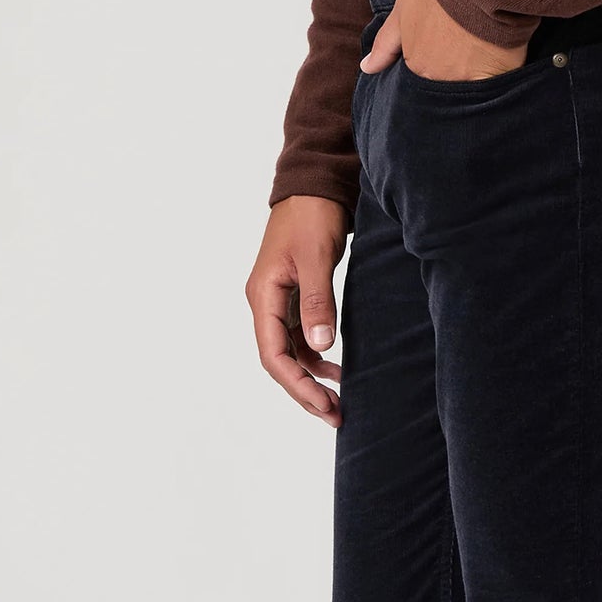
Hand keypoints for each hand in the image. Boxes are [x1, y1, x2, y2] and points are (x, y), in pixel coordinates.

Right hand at [246, 194, 350, 425]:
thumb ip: (318, 303)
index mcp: (263, 296)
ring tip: (338, 403)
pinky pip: (301, 340)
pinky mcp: (294, 300)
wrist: (313, 186)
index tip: (324, 405)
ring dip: (312, 380)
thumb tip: (321, 346)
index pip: (273, 355)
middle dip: (305, 392)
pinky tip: (338, 371)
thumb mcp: (316, 258)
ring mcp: (278, 303)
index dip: (297, 385)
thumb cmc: (311, 216)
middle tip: (335, 415)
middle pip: (280, 362)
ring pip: (290, 354)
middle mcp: (265, 304)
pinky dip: (317, 359)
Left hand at [360, 0, 528, 82]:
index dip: (433, 64)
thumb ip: (385, 43)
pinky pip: (493, 92)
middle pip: (444, 88)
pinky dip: (494, 84)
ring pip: (467, 93)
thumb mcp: (403, 10)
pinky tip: (497, 66)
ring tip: (480, 55)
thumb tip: (366, 69)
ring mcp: (466, 85)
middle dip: (451, 76)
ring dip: (471, 82)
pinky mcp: (493, 82)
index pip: (421, 80)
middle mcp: (438, 82)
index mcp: (417, 67)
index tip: (443, 48)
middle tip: (463, 51)